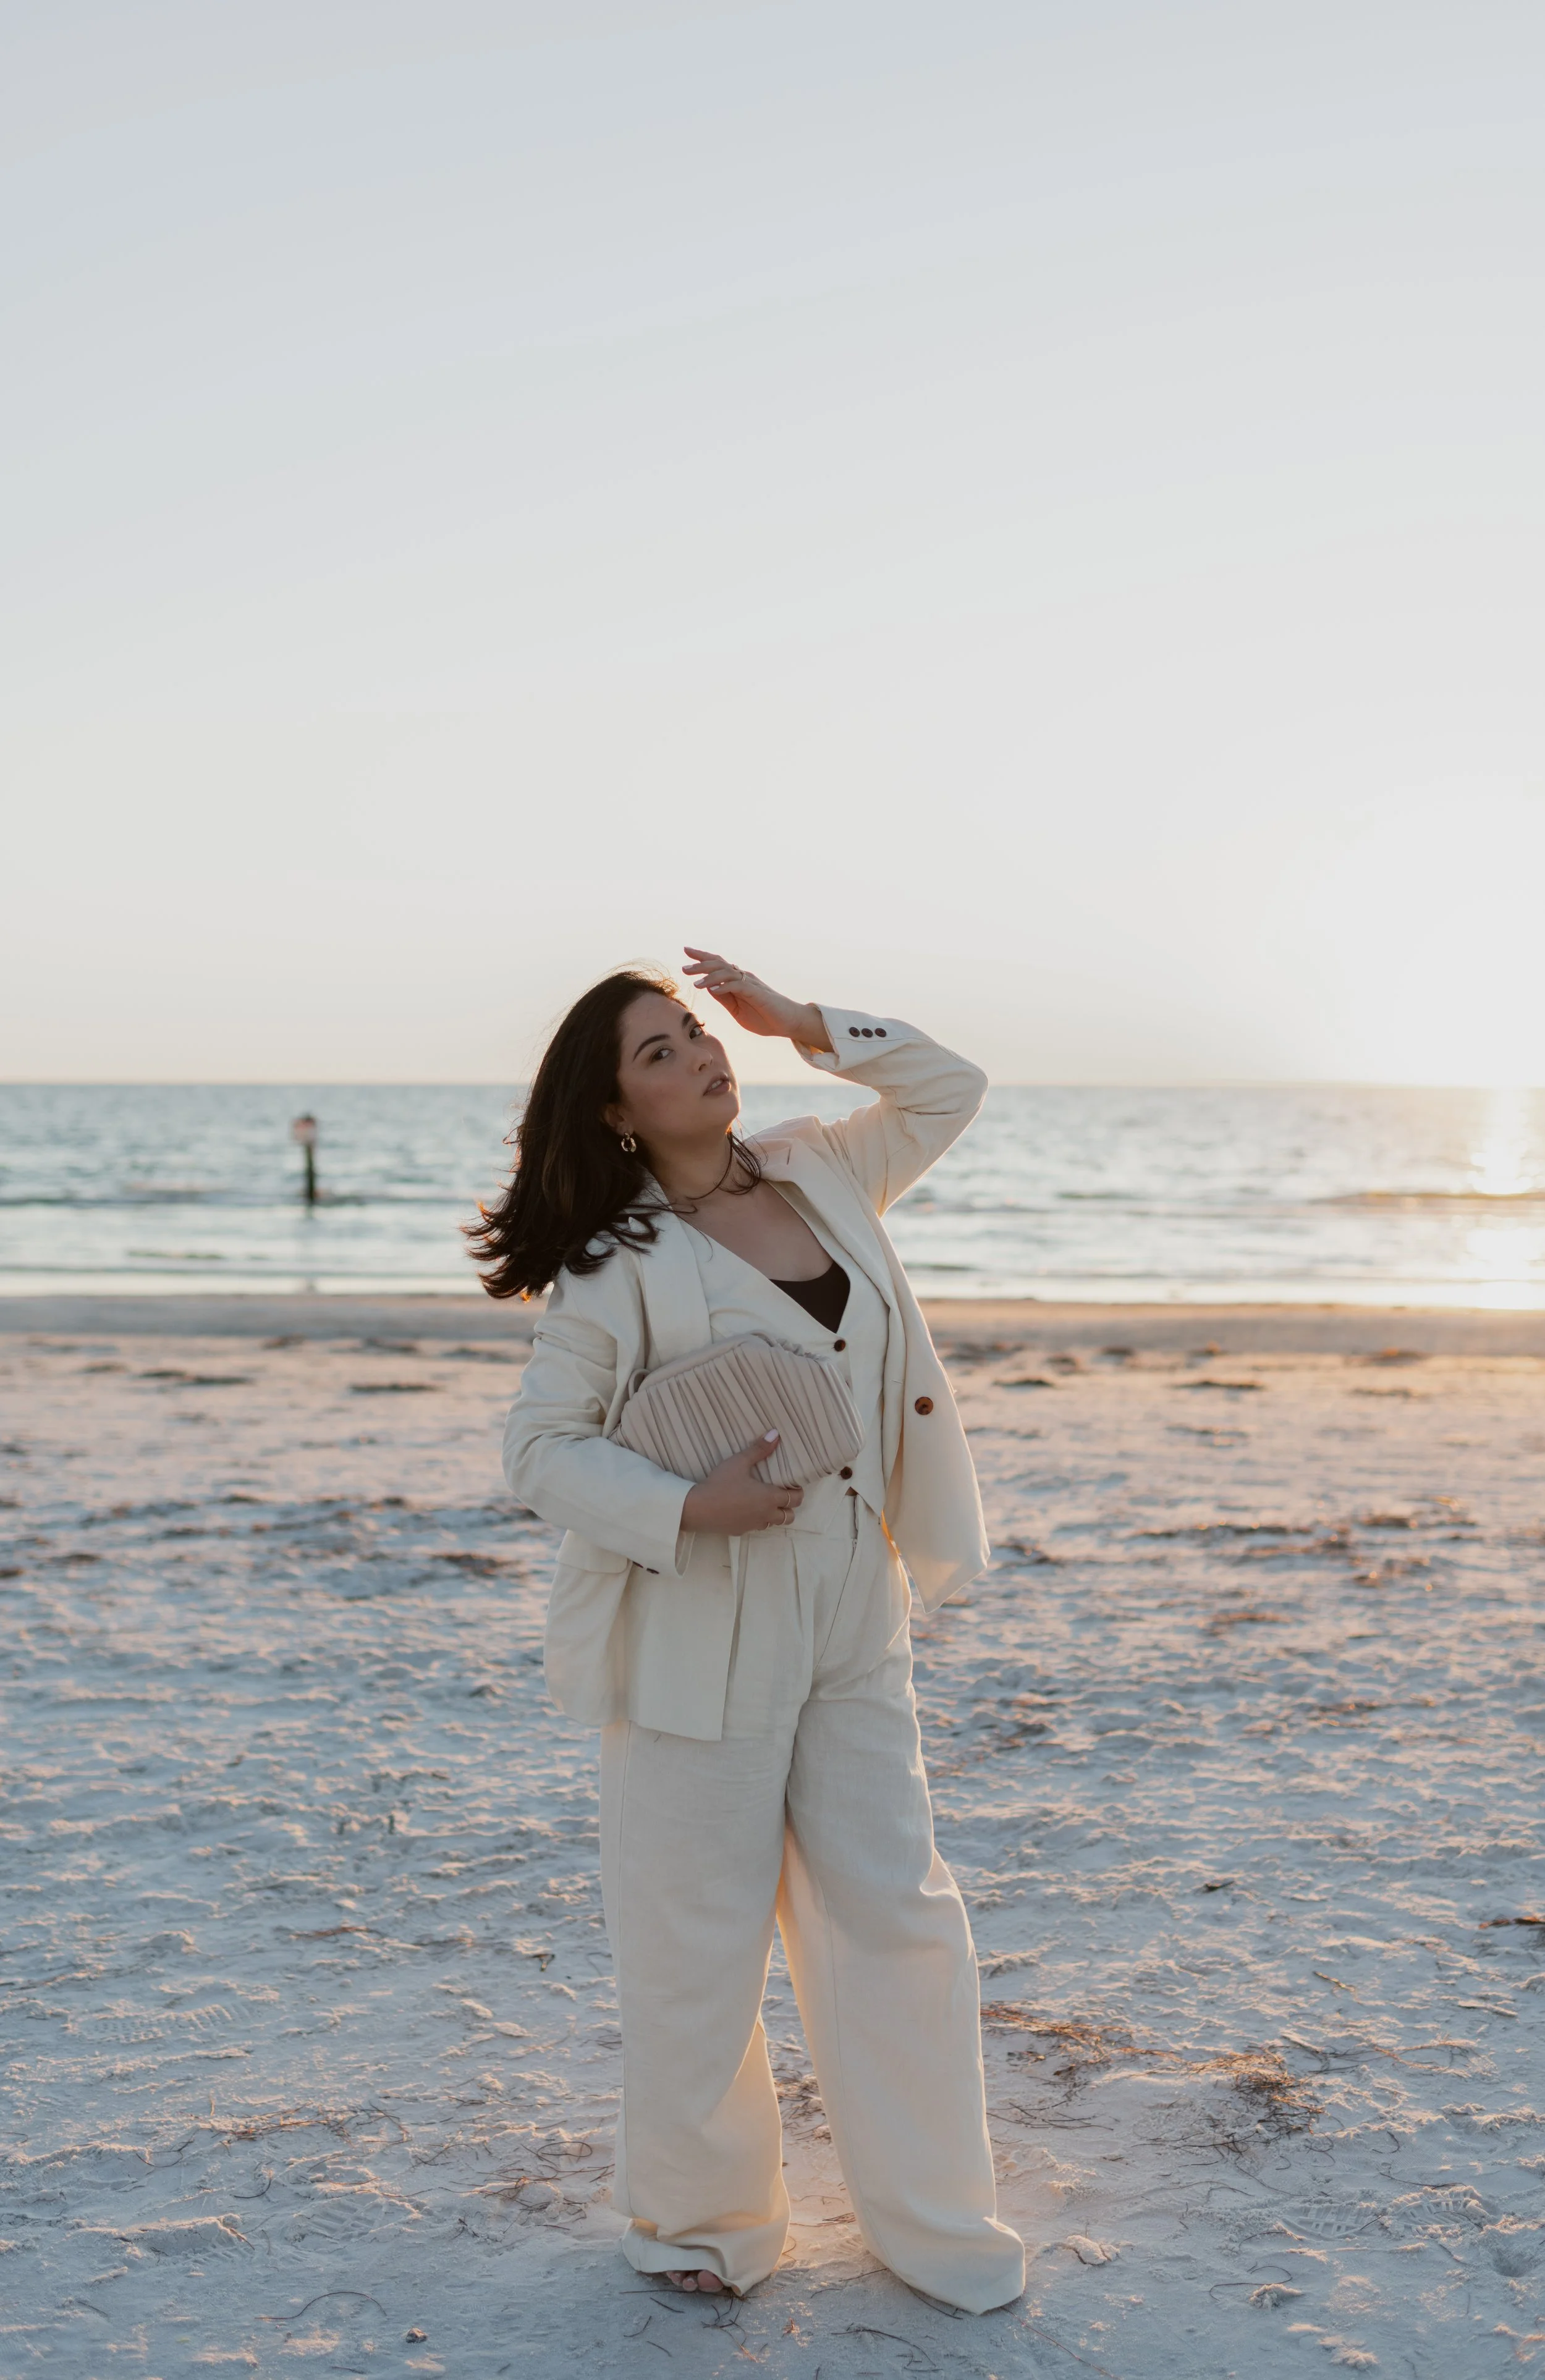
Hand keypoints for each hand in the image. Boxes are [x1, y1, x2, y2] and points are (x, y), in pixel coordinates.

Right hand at [680, 1431, 804, 1534]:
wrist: (697, 1509)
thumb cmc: (720, 1484)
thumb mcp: (739, 1462)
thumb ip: (759, 1449)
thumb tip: (776, 1434)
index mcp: (769, 1497)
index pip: (795, 1499)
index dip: (798, 1492)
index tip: (793, 1485)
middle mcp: (765, 1514)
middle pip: (789, 1516)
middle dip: (789, 1506)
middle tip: (782, 1494)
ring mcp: (753, 1525)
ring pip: (773, 1523)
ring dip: (774, 1514)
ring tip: (765, 1501)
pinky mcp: (741, 1531)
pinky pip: (756, 1527)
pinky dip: (758, 1520)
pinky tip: (747, 1510)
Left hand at [682, 949, 832, 1051]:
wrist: (789, 1023)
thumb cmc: (765, 1017)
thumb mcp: (737, 1010)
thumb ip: (725, 999)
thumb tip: (709, 989)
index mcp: (738, 981)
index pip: (718, 965)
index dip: (702, 957)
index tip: (686, 952)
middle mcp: (743, 978)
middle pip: (719, 964)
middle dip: (700, 964)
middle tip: (684, 967)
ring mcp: (750, 983)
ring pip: (727, 973)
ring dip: (709, 976)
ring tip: (695, 983)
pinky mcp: (757, 992)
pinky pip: (738, 985)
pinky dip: (724, 986)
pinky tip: (712, 990)